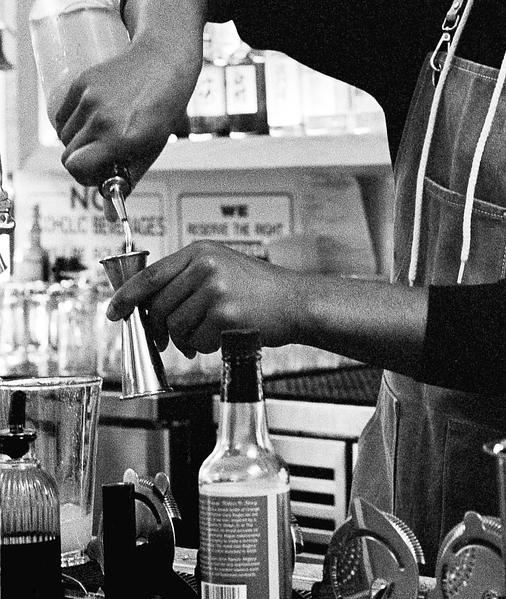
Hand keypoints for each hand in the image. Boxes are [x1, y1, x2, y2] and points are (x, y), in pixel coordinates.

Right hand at [55, 34, 199, 189]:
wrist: (164, 60)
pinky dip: (72, 122)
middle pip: (68, 157)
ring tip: (103, 132)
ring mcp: (90, 99)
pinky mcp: (81, 82)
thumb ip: (128, 181)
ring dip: (78, 141)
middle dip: (82, 162)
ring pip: (64, 136)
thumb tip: (108, 216)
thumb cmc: (163, 108)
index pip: (77, 170)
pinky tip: (94, 116)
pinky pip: (62, 115)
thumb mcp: (151, 147)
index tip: (100, 173)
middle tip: (101, 155)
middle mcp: (103, 119)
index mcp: (122, 139)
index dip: (86, 177)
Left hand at [106, 242, 301, 356]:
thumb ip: (187, 279)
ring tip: (204, 336)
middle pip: (160, 306)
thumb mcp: (222, 268)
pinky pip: (196, 341)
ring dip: (186, 340)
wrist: (296, 302)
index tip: (115, 311)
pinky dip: (204, 346)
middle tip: (168, 339)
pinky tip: (221, 337)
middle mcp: (206, 266)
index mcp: (201, 252)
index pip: (151, 274)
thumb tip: (148, 306)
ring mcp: (216, 289)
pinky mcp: (225, 313)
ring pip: (176, 326)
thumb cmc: (260, 290)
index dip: (127, 296)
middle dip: (160, 329)